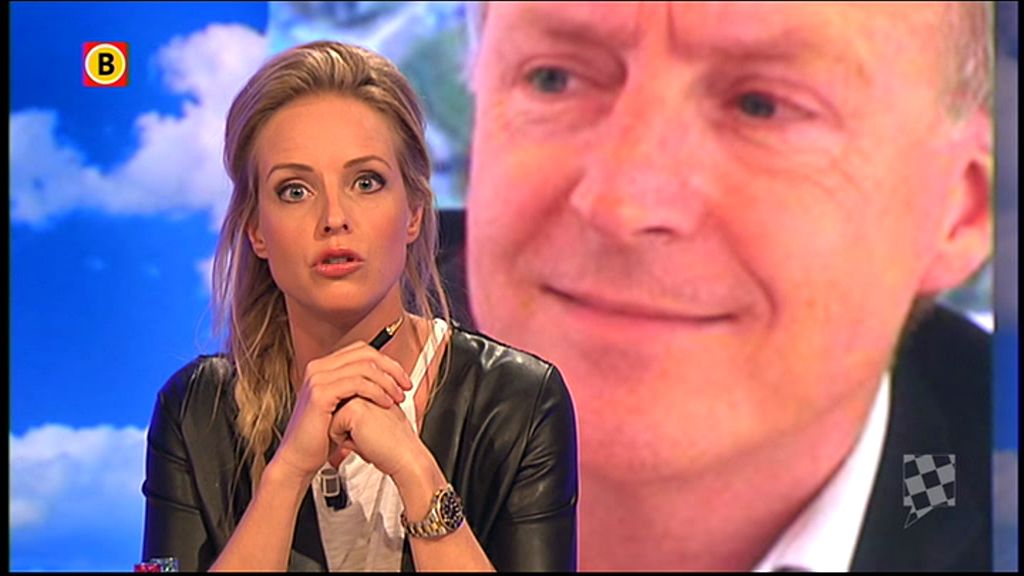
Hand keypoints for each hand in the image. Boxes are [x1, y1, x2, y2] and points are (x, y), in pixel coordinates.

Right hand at [271, 341, 413, 481]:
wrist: (300, 457)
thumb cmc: (322, 435)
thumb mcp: (343, 405)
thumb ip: (358, 387)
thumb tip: (386, 377)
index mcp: (324, 367)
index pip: (361, 350)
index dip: (386, 362)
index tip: (402, 378)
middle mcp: (318, 368)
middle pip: (364, 354)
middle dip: (391, 369)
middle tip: (405, 385)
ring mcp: (317, 378)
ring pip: (363, 367)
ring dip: (387, 382)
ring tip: (398, 397)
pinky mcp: (320, 394)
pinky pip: (356, 384)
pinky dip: (376, 391)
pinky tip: (385, 403)